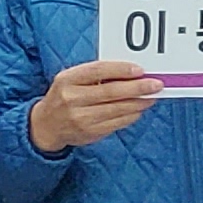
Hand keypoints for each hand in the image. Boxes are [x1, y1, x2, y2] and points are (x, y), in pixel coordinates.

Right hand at [28, 58, 159, 151]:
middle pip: (111, 91)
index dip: (121, 69)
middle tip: (156, 84)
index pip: (97, 70)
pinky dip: (132, 115)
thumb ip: (95, 75)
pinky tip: (139, 109)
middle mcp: (72, 99)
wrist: (46, 126)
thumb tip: (130, 72)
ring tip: (152, 96)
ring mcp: (81, 118)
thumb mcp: (70, 80)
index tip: (140, 70)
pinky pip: (117, 123)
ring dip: (139, 102)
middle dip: (137, 87)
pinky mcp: (90, 132)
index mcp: (67, 80)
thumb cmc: (64, 97)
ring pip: (117, 109)